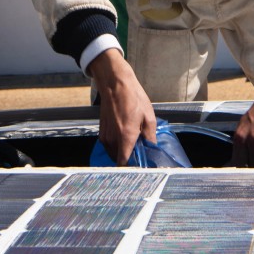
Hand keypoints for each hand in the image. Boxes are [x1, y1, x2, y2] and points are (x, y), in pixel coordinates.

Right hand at [87, 48, 156, 164]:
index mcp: (125, 136)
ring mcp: (105, 135)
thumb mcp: (148, 116)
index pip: (124, 164)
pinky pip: (110, 145)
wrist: (114, 84)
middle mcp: (112, 139)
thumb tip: (151, 149)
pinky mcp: (101, 131)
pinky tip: (126, 136)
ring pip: (114, 153)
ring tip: (134, 143)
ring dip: (123, 152)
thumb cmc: (133, 97)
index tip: (140, 168)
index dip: (132, 169)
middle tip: (141, 154)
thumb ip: (150, 137)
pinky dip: (117, 145)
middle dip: (129, 160)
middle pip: (119, 160)